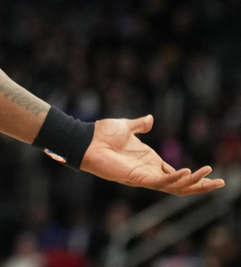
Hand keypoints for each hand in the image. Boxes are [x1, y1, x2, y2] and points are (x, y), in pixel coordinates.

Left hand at [80, 115, 224, 195]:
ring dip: (194, 183)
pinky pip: (160, 182)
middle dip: (201, 185)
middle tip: (221, 184)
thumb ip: (140, 125)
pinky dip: (175, 179)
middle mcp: (149, 170)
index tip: (210, 173)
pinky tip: (187, 173)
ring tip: (212, 179)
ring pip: (175, 186)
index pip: (175, 172)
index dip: (192, 175)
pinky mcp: (136, 178)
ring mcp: (143, 176)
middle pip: (180, 184)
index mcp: (148, 160)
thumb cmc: (101, 134)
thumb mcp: (126, 127)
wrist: (85, 139)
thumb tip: (150, 118)